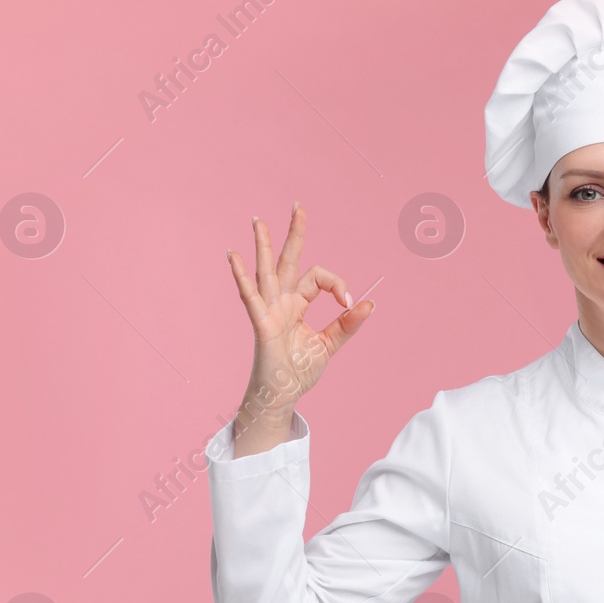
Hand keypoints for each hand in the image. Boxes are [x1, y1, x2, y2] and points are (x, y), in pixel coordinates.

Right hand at [226, 203, 372, 454]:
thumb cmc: (300, 371)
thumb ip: (347, 325)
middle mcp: (282, 302)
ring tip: (258, 220)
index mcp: (298, 305)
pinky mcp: (262, 324)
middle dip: (294, 234)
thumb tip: (369, 304)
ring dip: (263, 245)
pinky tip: (234, 256)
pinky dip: (242, 276)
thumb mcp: (330, 345)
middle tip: (298, 207)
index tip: (350, 301)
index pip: (318, 277)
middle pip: (289, 261)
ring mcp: (270, 311)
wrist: (284, 395)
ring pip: (267, 271)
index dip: (338, 283)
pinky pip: (251, 297)